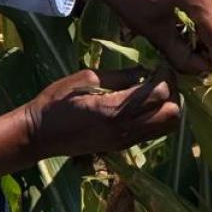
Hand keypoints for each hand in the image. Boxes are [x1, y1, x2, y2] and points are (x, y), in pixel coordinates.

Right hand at [23, 68, 180, 158]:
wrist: (39, 135)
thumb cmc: (55, 102)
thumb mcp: (83, 79)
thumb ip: (118, 76)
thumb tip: (145, 70)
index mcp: (113, 111)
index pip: (159, 94)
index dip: (164, 76)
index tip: (156, 65)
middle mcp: (125, 130)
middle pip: (172, 114)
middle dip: (172, 92)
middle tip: (158, 78)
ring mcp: (125, 142)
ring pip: (168, 127)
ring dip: (167, 107)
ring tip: (152, 91)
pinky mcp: (123, 147)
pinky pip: (154, 133)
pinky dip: (157, 117)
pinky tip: (142, 104)